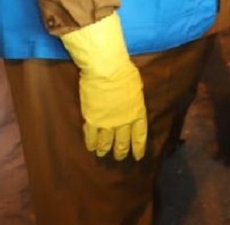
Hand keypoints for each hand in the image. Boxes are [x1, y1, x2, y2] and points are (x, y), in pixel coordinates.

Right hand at [59, 14, 147, 160]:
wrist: (106, 70)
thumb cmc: (124, 73)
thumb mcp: (137, 87)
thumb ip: (134, 100)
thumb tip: (132, 104)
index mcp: (137, 113)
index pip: (139, 135)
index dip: (138, 148)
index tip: (137, 156)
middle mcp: (123, 122)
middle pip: (122, 142)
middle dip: (120, 151)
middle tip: (119, 158)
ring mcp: (107, 123)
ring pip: (106, 142)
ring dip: (104, 149)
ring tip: (102, 154)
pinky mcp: (91, 120)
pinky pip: (90, 136)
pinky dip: (90, 143)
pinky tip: (90, 147)